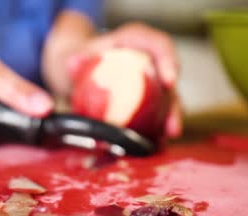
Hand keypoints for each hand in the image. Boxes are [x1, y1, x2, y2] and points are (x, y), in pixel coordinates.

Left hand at [68, 23, 181, 137]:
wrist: (82, 67)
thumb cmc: (85, 57)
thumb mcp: (77, 54)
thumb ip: (75, 59)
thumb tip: (73, 63)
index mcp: (134, 41)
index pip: (158, 44)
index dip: (168, 60)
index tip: (170, 82)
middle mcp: (149, 59)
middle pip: (168, 78)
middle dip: (173, 103)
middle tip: (172, 126)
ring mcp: (151, 80)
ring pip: (168, 99)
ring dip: (170, 119)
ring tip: (168, 137)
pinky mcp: (149, 98)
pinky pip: (158, 112)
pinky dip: (157, 128)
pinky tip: (156, 143)